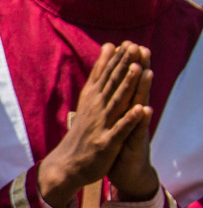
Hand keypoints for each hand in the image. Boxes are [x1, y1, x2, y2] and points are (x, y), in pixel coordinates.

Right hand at [38, 42, 150, 207]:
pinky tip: (141, 110)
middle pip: (111, 84)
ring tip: (137, 69)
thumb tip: (107, 49)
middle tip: (132, 47)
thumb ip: (99, 76)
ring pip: (116, 103)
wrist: (67, 165)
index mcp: (92, 101)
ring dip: (126, 86)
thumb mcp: (88, 101)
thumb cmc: (82, 133)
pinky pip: (120, 130)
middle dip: (122, 65)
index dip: (115, 60)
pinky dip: (130, 120)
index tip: (126, 42)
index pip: (104, 77)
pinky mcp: (106, 143)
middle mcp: (95, 110)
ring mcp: (101, 126)